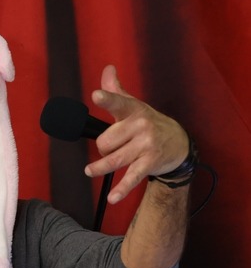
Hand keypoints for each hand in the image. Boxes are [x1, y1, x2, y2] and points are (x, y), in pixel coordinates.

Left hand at [84, 65, 189, 202]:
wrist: (178, 143)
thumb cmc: (149, 124)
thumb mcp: (135, 106)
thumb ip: (117, 92)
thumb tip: (107, 69)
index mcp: (134, 110)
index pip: (118, 103)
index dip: (107, 99)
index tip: (96, 96)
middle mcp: (140, 126)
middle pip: (105, 141)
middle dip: (102, 148)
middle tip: (110, 148)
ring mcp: (145, 146)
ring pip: (113, 160)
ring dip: (99, 168)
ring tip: (90, 171)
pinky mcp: (149, 163)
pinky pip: (131, 178)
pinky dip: (121, 190)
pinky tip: (112, 198)